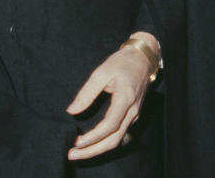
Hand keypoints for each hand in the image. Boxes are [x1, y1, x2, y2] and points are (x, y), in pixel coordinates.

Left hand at [65, 32, 158, 159]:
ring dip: (98, 149)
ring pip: (117, 140)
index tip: (76, 142)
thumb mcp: (102, 72)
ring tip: (79, 152)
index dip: (93, 137)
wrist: (142, 59)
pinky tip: (93, 143)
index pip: (110, 126)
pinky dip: (105, 142)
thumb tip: (72, 111)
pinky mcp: (133, 115)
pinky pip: (120, 135)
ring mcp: (134, 114)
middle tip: (73, 154)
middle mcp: (132, 111)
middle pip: (114, 140)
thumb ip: (87, 92)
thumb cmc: (122, 63)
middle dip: (92, 151)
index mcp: (125, 99)